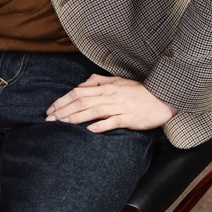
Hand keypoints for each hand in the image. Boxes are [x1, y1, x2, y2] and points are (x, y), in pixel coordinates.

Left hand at [45, 74, 177, 131]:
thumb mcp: (118, 81)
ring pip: (92, 111)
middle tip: (48, 120)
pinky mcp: (129, 118)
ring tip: (60, 124)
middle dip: (63, 111)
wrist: (163, 96)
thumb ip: (99, 81)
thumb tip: (82, 84)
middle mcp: (109, 96)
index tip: (50, 110)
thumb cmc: (140, 90)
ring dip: (74, 118)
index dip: (62, 100)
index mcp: (106, 87)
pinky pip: (112, 122)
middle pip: (81, 102)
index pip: (78, 92)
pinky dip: (100, 126)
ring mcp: (119, 107)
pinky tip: (88, 131)